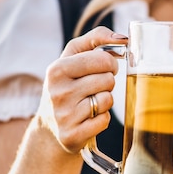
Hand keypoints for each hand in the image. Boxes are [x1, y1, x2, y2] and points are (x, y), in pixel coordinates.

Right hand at [37, 27, 127, 153]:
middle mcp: (58, 92)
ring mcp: (64, 115)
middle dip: (107, 83)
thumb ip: (96, 39)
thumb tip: (122, 38)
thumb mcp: (72, 57)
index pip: (102, 59)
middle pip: (108, 80)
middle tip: (94, 87)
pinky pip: (104, 121)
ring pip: (107, 100)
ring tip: (90, 102)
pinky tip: (89, 118)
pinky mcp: (72, 135)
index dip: (110, 63)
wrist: (50, 126)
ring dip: (105, 101)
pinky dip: (102, 119)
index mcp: (57, 69)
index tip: (104, 68)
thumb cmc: (68, 84)